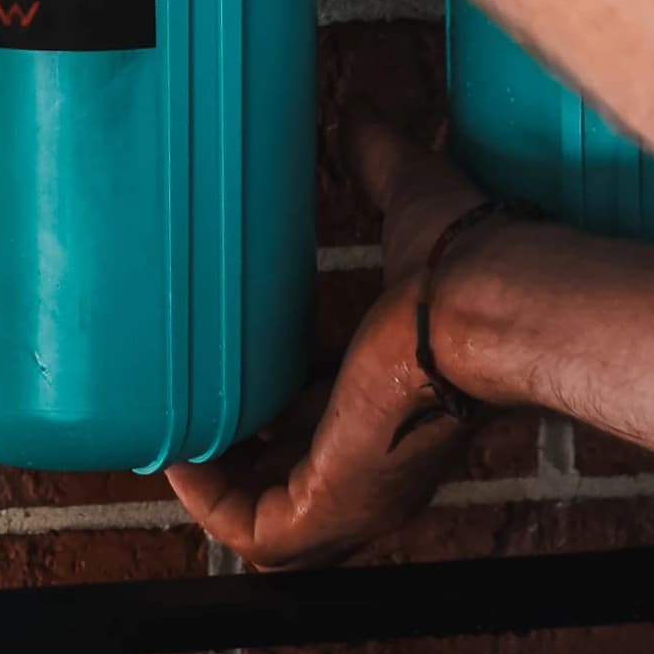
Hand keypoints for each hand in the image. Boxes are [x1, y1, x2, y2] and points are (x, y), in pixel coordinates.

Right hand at [167, 119, 527, 573]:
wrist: (486, 303)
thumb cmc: (472, 264)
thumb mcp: (409, 204)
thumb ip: (380, 163)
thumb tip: (358, 119)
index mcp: (398, 409)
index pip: (325, 430)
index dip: (274, 411)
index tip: (230, 377)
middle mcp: (381, 468)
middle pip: (290, 486)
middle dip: (232, 456)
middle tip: (186, 408)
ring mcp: (358, 496)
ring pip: (267, 523)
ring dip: (211, 486)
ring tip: (168, 430)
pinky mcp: (332, 504)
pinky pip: (253, 534)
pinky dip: (209, 503)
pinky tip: (178, 453)